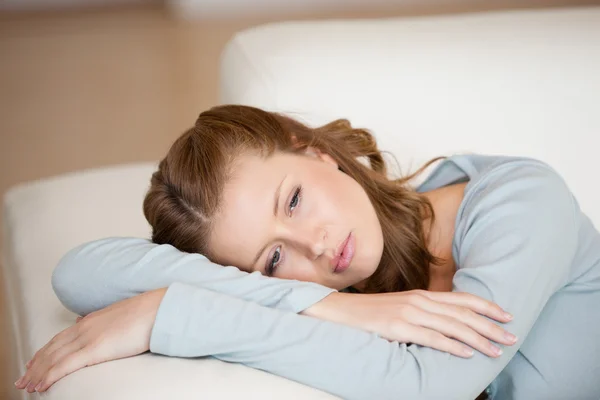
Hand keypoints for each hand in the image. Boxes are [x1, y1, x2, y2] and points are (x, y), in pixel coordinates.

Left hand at [14, 288, 166, 392]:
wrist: (158, 308)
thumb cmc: (146, 313)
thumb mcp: (120, 315)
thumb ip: (103, 321)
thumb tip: (89, 321)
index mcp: (91, 320)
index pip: (60, 338)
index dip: (44, 352)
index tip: (34, 363)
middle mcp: (84, 327)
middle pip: (51, 349)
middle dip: (35, 365)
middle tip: (22, 379)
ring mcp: (88, 337)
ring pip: (53, 358)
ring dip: (37, 373)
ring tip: (27, 386)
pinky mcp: (95, 348)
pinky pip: (65, 365)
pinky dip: (49, 376)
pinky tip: (41, 386)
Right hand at [302, 290, 516, 357]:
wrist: (341, 310)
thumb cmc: (373, 313)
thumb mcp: (402, 307)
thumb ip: (425, 311)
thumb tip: (448, 323)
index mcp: (422, 295)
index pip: (462, 298)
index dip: (487, 306)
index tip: (507, 315)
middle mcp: (420, 301)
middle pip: (463, 313)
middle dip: (491, 325)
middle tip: (512, 337)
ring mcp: (409, 313)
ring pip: (452, 326)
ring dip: (478, 338)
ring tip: (497, 349)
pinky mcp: (398, 327)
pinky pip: (431, 337)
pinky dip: (452, 346)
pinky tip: (467, 353)